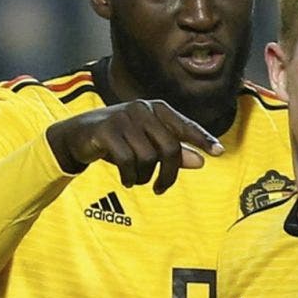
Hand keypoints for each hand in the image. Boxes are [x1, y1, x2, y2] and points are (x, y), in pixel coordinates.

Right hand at [45, 99, 224, 193]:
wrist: (78, 135)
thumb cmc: (119, 139)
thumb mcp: (147, 144)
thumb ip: (174, 152)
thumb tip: (201, 161)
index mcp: (156, 109)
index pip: (185, 125)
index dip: (202, 138)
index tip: (219, 152)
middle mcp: (142, 109)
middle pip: (169, 147)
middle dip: (168, 174)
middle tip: (161, 188)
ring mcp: (124, 118)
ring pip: (148, 157)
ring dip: (144, 176)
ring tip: (137, 179)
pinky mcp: (106, 131)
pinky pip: (127, 161)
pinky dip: (130, 176)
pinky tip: (127, 179)